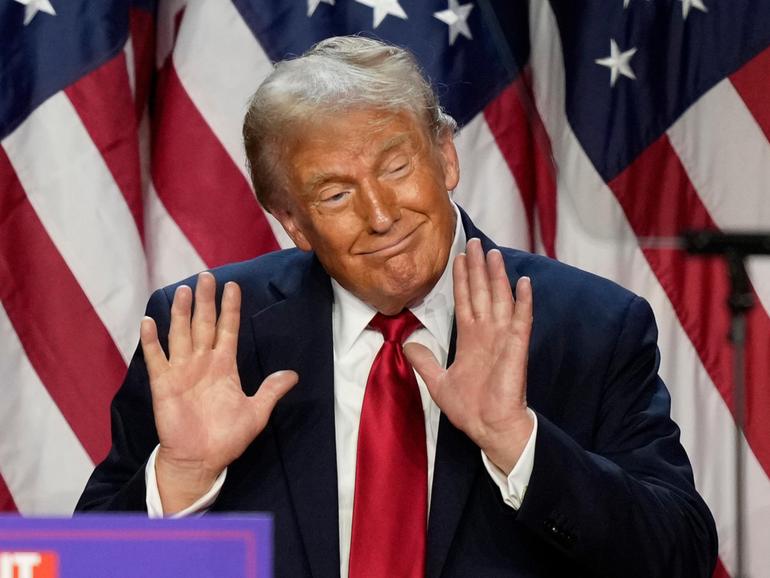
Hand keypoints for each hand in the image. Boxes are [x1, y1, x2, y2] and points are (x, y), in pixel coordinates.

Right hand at [140, 272, 297, 512]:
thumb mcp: (256, 412)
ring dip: (180, 312)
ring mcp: (182, 371)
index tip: (233, 286)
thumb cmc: (227, 437)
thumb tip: (294, 375)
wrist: (200, 460)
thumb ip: (271, 391)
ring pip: (181, 334)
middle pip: (204, 324)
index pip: (228, 329)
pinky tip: (148, 321)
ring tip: (182, 289)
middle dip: (205, 300)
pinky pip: (156, 358)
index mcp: (224, 366)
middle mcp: (202, 362)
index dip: (230, 308)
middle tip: (206, 275)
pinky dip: (151, 340)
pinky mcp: (164, 384)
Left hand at [404, 238, 533, 473]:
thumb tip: (407, 344)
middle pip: (481, 293)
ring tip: (494, 253)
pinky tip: (522, 282)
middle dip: (478, 268)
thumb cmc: (469, 408)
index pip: (464, 300)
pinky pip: (520, 320)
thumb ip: (424, 361)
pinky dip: (522, 301)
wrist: (488, 427)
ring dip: (497, 276)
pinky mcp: (515, 348)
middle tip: (475, 242)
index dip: (461, 279)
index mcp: (470, 339)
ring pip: (499, 299)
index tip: (459, 257)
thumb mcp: (437, 381)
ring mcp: (502, 338)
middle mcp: (486, 333)